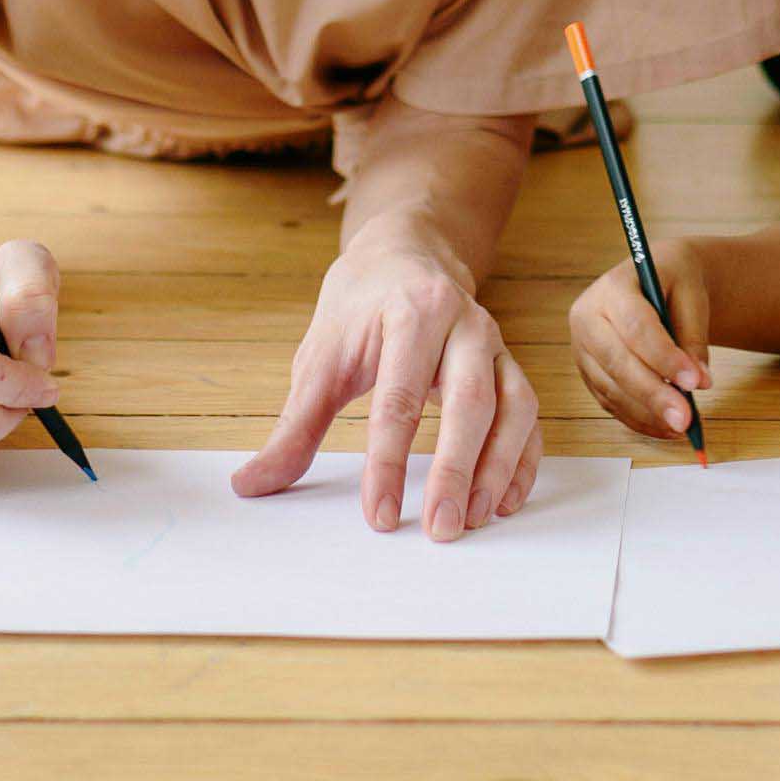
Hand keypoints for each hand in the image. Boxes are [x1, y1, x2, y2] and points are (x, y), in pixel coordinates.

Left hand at [231, 243, 539, 539]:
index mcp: (411, 312)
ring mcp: (494, 343)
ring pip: (513, 406)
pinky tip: (504, 501)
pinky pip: (529, 414)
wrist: (406, 251)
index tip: (379, 515)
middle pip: (470, 400)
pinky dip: (524, 459)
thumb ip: (293, 425)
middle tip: (440, 529)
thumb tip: (250, 484)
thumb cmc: (360, 305)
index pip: (399, 397)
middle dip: (456, 469)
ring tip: (475, 520)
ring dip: (498, 467)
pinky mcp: (510, 364)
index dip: (389, 461)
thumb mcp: (320, 355)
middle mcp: (463, 323)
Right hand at [568, 242, 710, 442]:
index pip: (636, 327)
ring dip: (647, 413)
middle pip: (617, 363)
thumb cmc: (674, 280)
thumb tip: (698, 382)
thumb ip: (694, 337)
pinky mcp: (588, 373)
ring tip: (681, 425)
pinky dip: (638, 419)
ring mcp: (582, 348)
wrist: (654, 276)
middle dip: (653, 395)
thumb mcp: (692, 294)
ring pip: (612, 389)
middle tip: (685, 418)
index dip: (664, 358)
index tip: (693, 382)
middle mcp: (587, 318)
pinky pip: (610, 402)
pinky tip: (665, 427)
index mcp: (612, 288)